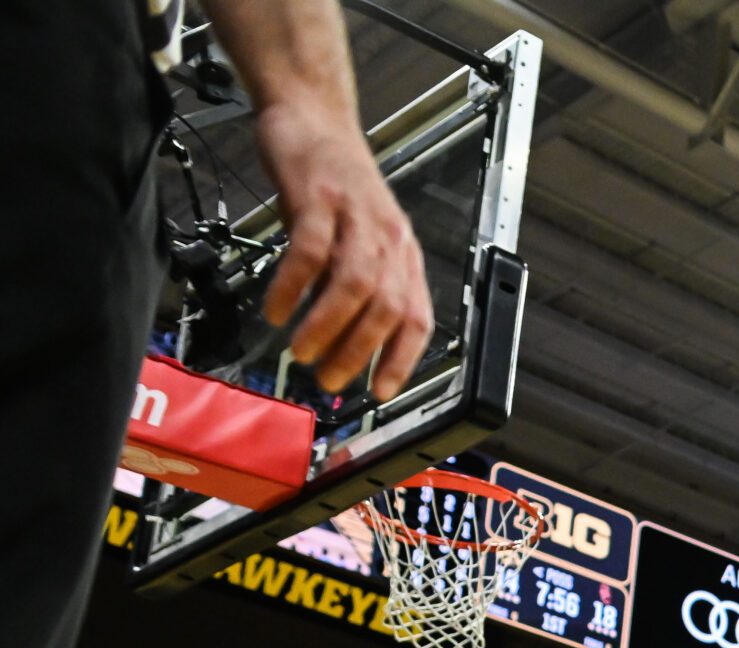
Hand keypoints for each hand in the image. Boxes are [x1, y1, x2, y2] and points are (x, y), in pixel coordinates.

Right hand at [255, 96, 433, 397]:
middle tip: (328, 377)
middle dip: (358, 352)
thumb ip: (355, 283)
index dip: (401, 360)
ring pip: (353, 284)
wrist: (314, 116)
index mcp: (402, 253)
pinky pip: (309, 251)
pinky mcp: (318, 199)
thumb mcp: (359, 236)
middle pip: (386, 307)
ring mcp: (354, 217)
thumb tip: (340, 339)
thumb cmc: (335, 183)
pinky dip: (292, 287)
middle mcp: (387, 238)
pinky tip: (276, 310)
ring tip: (300, 352)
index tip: (379, 393)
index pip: (416, 317)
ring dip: (327, 326)